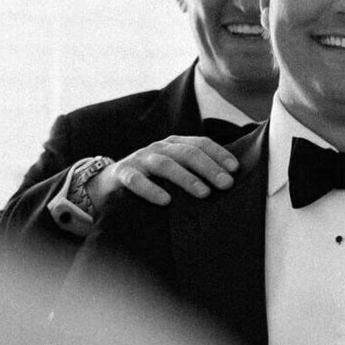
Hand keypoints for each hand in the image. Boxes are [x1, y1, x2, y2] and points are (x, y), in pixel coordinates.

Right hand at [90, 135, 239, 212]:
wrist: (109, 182)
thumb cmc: (150, 179)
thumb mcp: (172, 170)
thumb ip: (193, 172)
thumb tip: (227, 184)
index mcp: (173, 144)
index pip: (200, 143)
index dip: (218, 154)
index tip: (235, 169)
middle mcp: (159, 148)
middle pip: (187, 153)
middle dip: (209, 167)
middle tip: (226, 184)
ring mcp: (140, 159)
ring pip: (165, 164)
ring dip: (187, 178)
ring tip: (204, 193)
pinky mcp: (123, 173)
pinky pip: (137, 180)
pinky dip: (151, 190)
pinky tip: (165, 201)